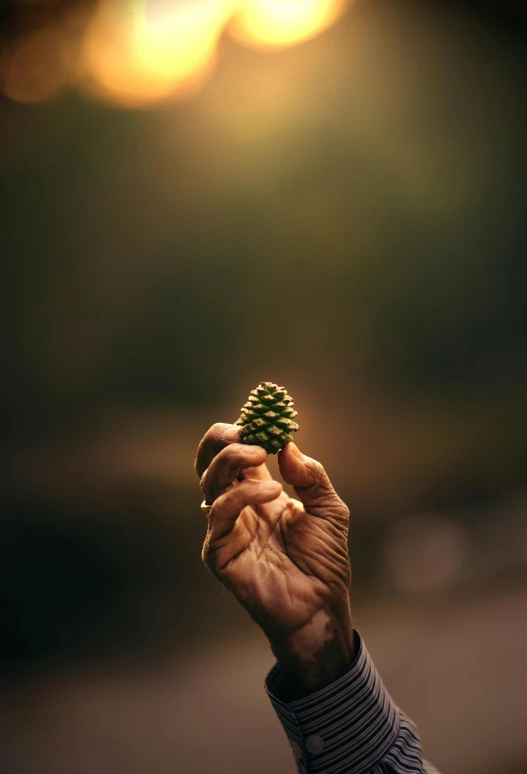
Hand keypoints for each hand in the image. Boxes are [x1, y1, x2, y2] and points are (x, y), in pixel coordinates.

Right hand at [195, 423, 354, 695]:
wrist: (321, 605)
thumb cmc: (324, 560)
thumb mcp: (330, 509)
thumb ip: (311, 476)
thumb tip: (287, 446)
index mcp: (258, 491)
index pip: (238, 452)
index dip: (245, 430)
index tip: (261, 413)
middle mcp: (238, 506)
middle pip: (211, 462)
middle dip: (222, 439)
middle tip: (244, 428)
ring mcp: (226, 528)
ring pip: (210, 482)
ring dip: (233, 460)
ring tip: (261, 453)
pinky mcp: (220, 551)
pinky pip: (219, 515)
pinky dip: (241, 495)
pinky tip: (272, 492)